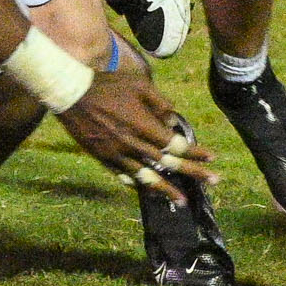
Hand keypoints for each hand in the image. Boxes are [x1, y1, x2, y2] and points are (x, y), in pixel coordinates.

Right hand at [55, 67, 214, 205]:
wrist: (71, 95)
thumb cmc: (109, 86)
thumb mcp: (141, 85)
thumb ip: (161, 104)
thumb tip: (173, 122)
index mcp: (144, 126)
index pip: (176, 145)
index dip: (195, 152)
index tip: (212, 157)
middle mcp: (133, 145)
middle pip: (167, 164)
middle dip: (193, 172)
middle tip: (214, 181)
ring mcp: (117, 155)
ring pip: (146, 177)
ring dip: (166, 190)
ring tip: (182, 201)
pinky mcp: (103, 159)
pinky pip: (124, 176)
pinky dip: (138, 184)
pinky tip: (149, 191)